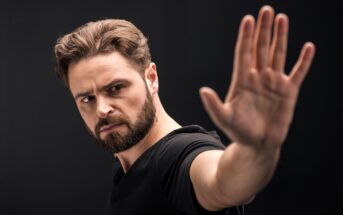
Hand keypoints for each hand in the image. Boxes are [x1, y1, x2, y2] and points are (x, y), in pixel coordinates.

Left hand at [200, 5, 314, 148]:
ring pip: (278, 54)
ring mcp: (274, 83)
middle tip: (266, 10)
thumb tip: (203, 91)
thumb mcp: (224, 118)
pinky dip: (304, 61)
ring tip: (282, 18)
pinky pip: (298, 72)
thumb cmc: (239, 132)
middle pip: (261, 48)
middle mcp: (258, 77)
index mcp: (242, 80)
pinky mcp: (289, 92)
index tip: (248, 19)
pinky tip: (308, 47)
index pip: (244, 53)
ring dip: (280, 37)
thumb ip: (214, 105)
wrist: (257, 144)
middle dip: (263, 30)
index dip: (246, 37)